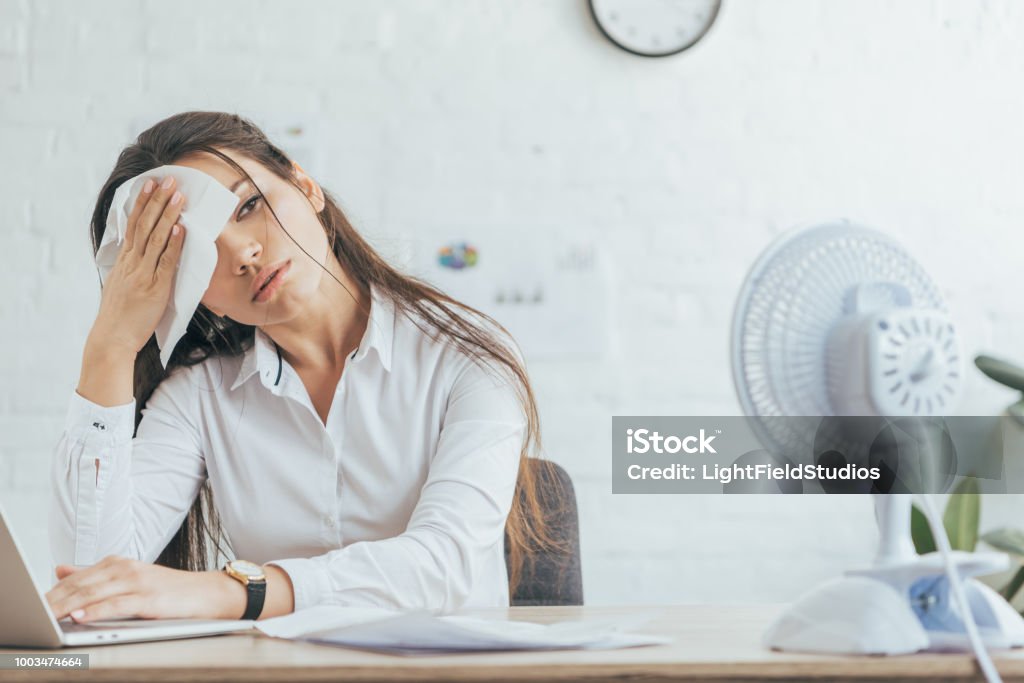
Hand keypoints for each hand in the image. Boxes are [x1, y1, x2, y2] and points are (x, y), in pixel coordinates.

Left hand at [45, 556, 244, 622]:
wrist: (207, 593)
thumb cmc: (168, 590)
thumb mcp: (129, 578)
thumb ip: (94, 574)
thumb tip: (60, 569)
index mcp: (117, 563)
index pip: (76, 578)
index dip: (53, 591)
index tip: (34, 603)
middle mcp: (125, 568)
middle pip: (81, 585)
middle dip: (54, 599)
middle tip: (35, 611)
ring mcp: (137, 582)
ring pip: (94, 594)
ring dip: (68, 605)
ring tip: (48, 614)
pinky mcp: (149, 598)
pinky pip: (116, 604)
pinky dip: (96, 610)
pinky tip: (80, 616)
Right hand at [92, 175, 187, 355]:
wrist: (112, 338)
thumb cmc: (120, 316)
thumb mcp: (121, 284)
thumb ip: (131, 268)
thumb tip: (141, 255)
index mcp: (124, 261)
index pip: (133, 224)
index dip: (143, 203)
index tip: (150, 184)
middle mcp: (132, 263)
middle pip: (144, 225)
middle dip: (157, 200)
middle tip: (168, 179)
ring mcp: (143, 274)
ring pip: (155, 238)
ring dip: (168, 215)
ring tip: (178, 196)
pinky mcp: (155, 288)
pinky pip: (166, 262)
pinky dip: (173, 244)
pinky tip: (180, 228)